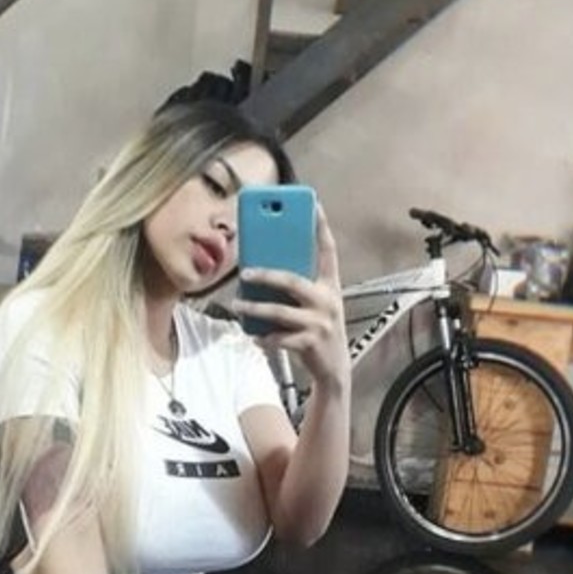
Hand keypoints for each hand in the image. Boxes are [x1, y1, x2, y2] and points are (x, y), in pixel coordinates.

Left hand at [233, 203, 350, 393]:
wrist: (335, 369)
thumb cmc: (320, 331)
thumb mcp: (318, 304)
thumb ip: (300, 288)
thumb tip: (263, 273)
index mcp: (331, 286)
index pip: (328, 250)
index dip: (321, 227)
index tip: (314, 204)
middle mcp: (328, 300)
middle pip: (293, 280)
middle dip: (266, 275)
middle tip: (245, 273)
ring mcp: (320, 323)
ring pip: (279, 311)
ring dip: (254, 309)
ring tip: (237, 306)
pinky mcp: (310, 343)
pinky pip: (279, 338)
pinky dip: (264, 338)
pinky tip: (255, 337)